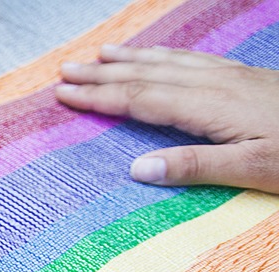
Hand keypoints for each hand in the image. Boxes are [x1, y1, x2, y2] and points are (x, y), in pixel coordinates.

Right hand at [56, 45, 278, 192]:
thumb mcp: (254, 171)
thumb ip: (195, 167)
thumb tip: (138, 168)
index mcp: (211, 107)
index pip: (141, 98)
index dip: (99, 96)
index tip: (63, 94)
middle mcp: (217, 84)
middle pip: (148, 73)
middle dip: (103, 72)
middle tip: (65, 71)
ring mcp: (233, 77)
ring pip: (169, 61)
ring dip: (129, 58)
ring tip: (99, 54)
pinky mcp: (247, 78)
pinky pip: (193, 59)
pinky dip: (164, 55)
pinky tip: (157, 56)